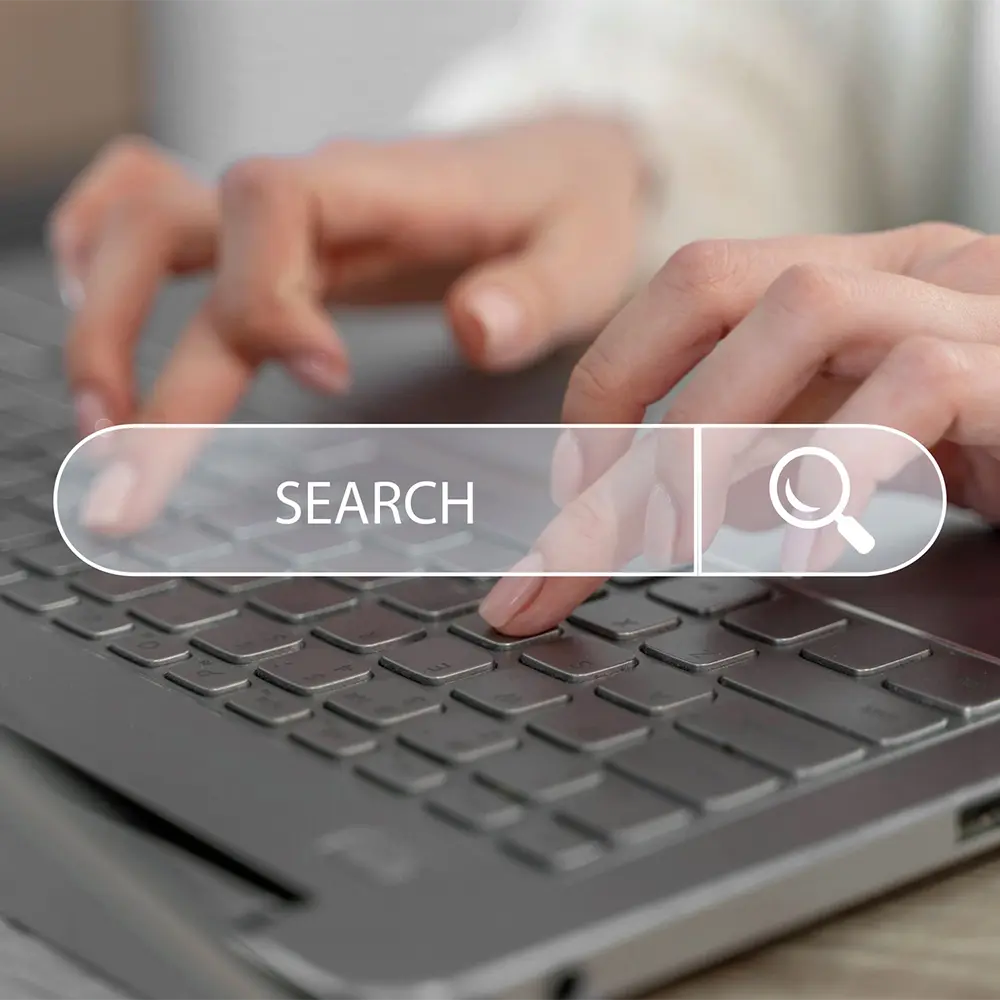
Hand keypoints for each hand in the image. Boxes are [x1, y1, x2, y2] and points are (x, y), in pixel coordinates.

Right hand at [50, 115, 646, 435]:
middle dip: (131, 351)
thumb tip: (475, 328)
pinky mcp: (280, 242)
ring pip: (144, 233)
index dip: (270, 297)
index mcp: (385, 188)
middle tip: (127, 468)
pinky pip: (158, 209)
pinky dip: (104, 251)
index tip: (323, 380)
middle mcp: (316, 196)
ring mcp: (288, 217)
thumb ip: (536, 295)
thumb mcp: (587, 254)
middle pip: (172, 234)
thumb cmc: (572, 210)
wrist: (564, 163)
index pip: (273, 206)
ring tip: (103, 431)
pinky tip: (96, 316)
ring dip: (104, 327)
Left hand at [479, 223, 999, 633]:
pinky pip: (921, 388)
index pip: (690, 286)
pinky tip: (808, 548)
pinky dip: (839, 471)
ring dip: (712, 436)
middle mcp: (900, 271)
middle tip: (591, 528)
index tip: (574, 484)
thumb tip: (645, 503)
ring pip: (806, 312)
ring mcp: (972, 306)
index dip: (612, 377)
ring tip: (678, 541)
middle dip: (628, 406)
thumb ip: (764, 446)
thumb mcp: (851, 438)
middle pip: (717, 282)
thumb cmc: (985, 450)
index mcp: (845, 279)